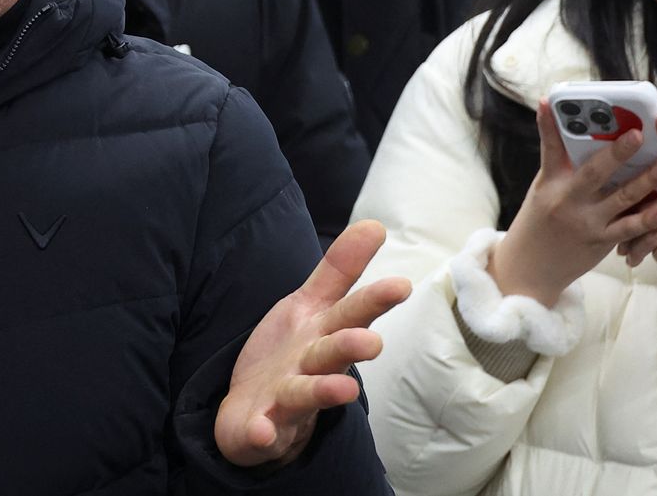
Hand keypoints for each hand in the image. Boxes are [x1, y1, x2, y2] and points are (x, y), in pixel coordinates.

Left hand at [214, 219, 411, 468]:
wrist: (255, 415)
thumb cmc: (292, 355)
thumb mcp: (310, 306)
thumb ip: (339, 269)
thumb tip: (376, 223)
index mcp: (324, 335)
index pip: (351, 312)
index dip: (374, 299)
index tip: (401, 284)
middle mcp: (312, 369)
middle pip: (333, 353)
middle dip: (350, 346)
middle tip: (371, 342)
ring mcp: (287, 401)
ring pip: (305, 394)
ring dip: (322, 391)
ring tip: (341, 388)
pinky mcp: (261, 429)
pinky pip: (261, 433)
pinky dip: (262, 433)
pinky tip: (262, 430)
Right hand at [490, 101, 656, 307]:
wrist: (532, 267)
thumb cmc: (539, 221)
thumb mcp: (543, 188)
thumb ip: (559, 162)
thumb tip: (564, 124)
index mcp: (551, 183)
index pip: (550, 148)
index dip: (550, 125)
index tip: (555, 103)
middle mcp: (569, 201)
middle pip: (595, 172)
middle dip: (618, 152)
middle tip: (639, 133)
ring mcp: (587, 223)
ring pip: (622, 199)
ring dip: (649, 180)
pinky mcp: (602, 242)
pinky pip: (629, 229)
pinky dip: (649, 220)